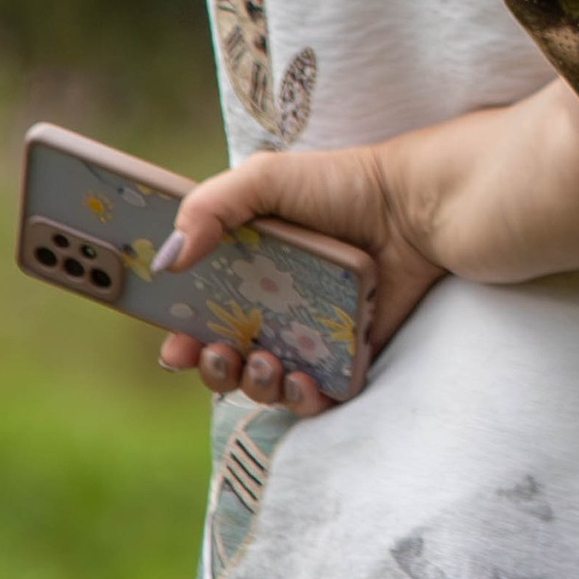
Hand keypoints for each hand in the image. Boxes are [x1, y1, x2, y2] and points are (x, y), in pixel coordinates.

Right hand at [152, 141, 443, 416]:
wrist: (412, 207)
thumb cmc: (341, 186)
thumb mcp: (264, 179)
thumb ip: (207, 209)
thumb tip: (166, 262)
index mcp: (243, 272)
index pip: (197, 317)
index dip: (179, 339)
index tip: (173, 347)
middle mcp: (272, 308)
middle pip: (224, 359)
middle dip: (211, 369)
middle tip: (218, 352)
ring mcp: (310, 337)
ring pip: (265, 383)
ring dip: (253, 385)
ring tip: (265, 361)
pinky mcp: (348, 358)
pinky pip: (316, 396)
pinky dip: (302, 400)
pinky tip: (301, 381)